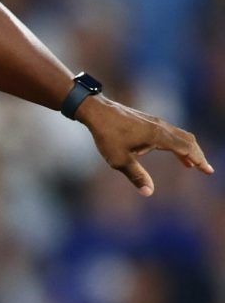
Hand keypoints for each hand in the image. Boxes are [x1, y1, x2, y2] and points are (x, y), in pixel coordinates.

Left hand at [77, 95, 213, 195]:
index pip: (186, 148)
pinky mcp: (146, 120)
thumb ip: (135, 175)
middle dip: (196, 155)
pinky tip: (167, 151)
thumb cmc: (106, 134)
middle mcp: (160, 126)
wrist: (95, 110)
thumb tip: (148, 192)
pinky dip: (173, 143)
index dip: (199, 160)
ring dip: (185, 149)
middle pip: (187, 140)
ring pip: (177, 135)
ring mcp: (153, 121)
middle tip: (203, 169)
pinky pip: (167, 132)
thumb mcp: (119, 158)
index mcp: (158, 135)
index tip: (208, 171)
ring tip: (188, 164)